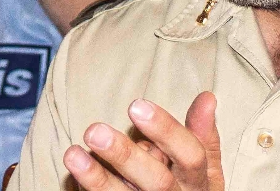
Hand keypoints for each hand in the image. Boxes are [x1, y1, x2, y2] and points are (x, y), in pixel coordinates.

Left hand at [64, 93, 223, 190]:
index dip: (166, 131)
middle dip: (125, 156)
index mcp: (198, 183)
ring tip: (72, 154)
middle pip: (157, 181)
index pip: (190, 155)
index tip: (135, 105)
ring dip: (97, 179)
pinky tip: (73, 175)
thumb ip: (203, 136)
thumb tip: (207, 97)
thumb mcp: (203, 168)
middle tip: (94, 131)